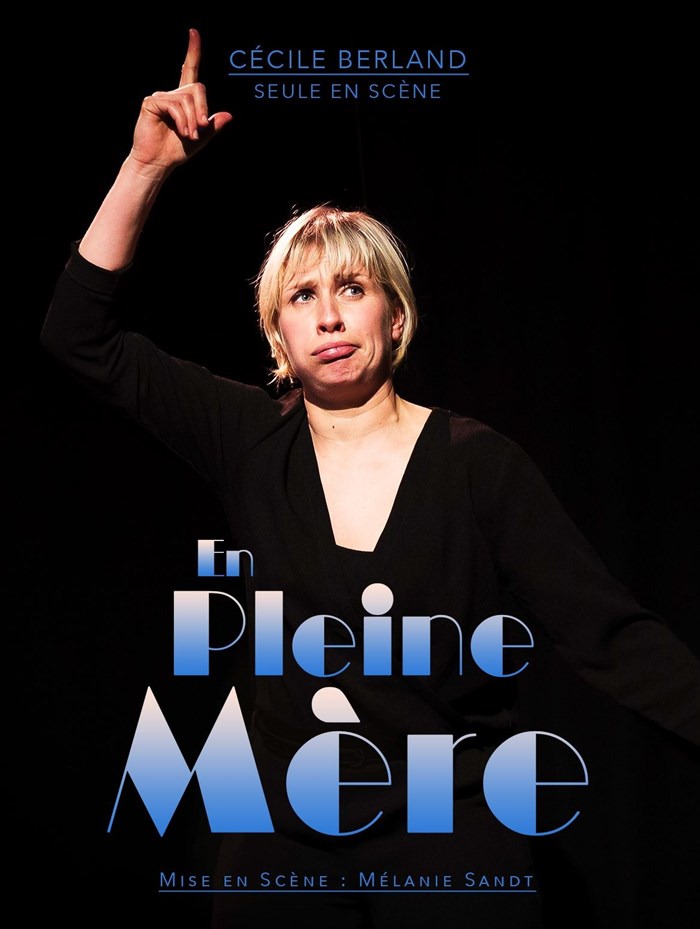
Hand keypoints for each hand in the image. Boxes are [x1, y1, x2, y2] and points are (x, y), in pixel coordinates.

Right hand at [129, 28, 232, 175]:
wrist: (158, 163)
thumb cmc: (177, 151)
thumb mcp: (202, 138)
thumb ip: (213, 126)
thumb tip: (229, 115)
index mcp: (184, 100)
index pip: (189, 70)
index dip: (192, 52)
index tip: (194, 32)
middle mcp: (172, 94)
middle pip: (197, 89)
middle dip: (203, 110)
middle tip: (200, 130)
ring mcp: (161, 97)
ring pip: (187, 99)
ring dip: (192, 121)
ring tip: (189, 135)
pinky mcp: (151, 103)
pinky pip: (174, 105)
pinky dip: (182, 120)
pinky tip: (181, 131)